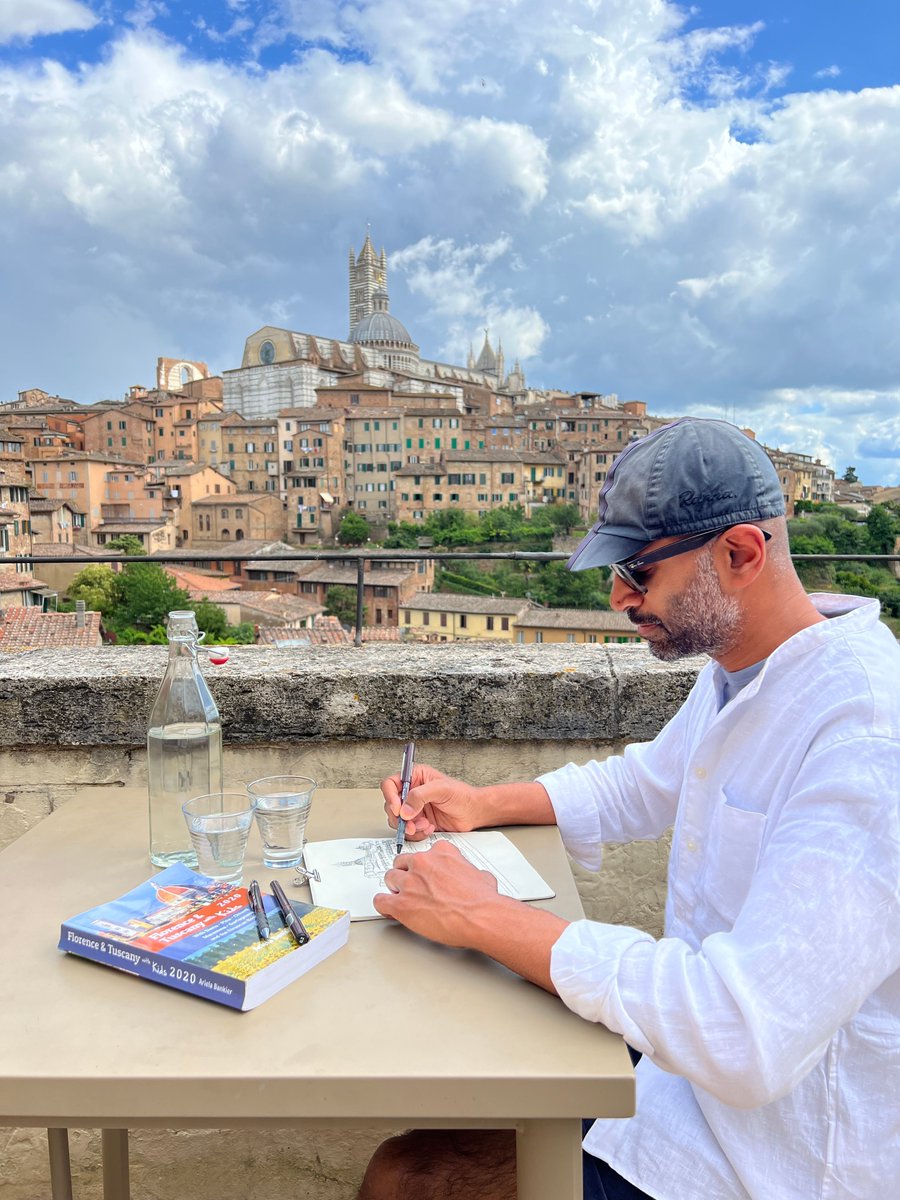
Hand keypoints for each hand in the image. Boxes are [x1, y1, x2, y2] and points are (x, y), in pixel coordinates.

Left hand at [373, 841, 501, 946]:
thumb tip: (473, 878)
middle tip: (412, 886)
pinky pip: (381, 901)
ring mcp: (409, 882)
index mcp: (440, 852)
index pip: (424, 853)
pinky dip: (383, 905)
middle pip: (402, 862)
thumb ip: (468, 871)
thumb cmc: (482, 899)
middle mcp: (422, 862)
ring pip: (389, 878)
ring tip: (401, 897)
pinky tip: (388, 909)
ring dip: (394, 888)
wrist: (479, 917)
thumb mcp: (481, 875)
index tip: (426, 875)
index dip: (424, 867)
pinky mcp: (401, 904)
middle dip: (405, 874)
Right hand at [381, 763, 481, 839]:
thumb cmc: (462, 795)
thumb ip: (420, 796)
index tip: (398, 809)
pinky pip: (408, 831)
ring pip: (398, 821)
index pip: (391, 784)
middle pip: (391, 805)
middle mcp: (412, 793)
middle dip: (400, 817)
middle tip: (410, 823)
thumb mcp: (441, 789)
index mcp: (415, 777)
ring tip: (424, 825)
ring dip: (409, 826)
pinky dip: (417, 833)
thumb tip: (404, 809)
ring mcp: (414, 809)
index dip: (391, 797)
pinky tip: (429, 828)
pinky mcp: (419, 822)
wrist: (473, 812)